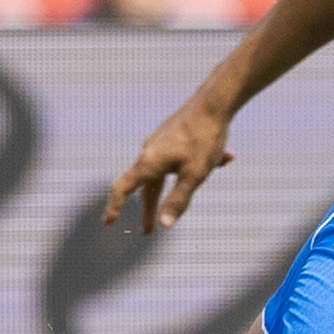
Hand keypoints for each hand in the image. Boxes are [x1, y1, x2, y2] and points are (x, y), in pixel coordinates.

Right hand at [107, 92, 231, 233]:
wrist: (214, 103)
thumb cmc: (204, 140)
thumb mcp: (194, 175)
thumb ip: (178, 200)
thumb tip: (165, 225)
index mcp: (149, 163)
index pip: (123, 188)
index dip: (114, 206)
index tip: (108, 222)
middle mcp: (149, 151)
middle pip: (147, 186)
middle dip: (150, 208)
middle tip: (148, 231)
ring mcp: (160, 142)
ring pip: (170, 170)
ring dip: (187, 179)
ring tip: (216, 170)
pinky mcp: (172, 134)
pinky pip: (181, 157)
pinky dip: (197, 163)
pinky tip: (224, 157)